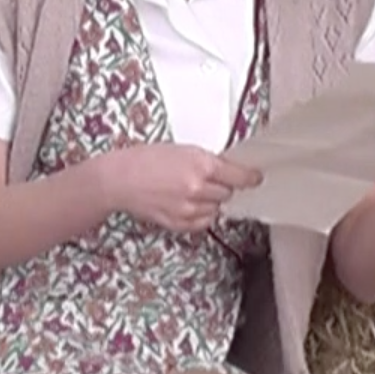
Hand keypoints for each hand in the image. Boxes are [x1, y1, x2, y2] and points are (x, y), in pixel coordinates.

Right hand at [101, 143, 262, 233]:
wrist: (118, 180)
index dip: (250, 178)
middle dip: (221, 187)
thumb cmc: (144, 159)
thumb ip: (206, 162)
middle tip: (207, 180)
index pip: (239, 176)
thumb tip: (226, 171)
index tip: (256, 178)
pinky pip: (202, 223)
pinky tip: (186, 204)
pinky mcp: (179, 223)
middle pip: (227, 193)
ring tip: (189, 192)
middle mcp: (198, 188)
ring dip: (210, 202)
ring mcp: (189, 208)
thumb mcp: (181, 150)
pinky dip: (200, 215)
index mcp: (201, 164)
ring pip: (215, 209)